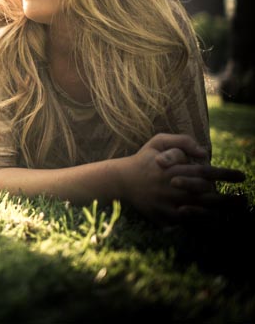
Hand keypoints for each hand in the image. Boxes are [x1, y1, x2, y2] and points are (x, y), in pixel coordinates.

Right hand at [123, 134, 244, 221]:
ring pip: (199, 208)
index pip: (204, 171)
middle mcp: (172, 186)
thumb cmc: (143, 160)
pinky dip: (202, 220)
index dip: (225, 174)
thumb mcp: (157, 141)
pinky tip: (215, 219)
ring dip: (220, 209)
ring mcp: (167, 202)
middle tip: (245, 200)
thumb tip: (204, 152)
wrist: (120, 181)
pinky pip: (187, 220)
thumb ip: (181, 140)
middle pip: (206, 193)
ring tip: (235, 208)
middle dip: (228, 198)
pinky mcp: (163, 215)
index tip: (242, 176)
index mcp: (173, 168)